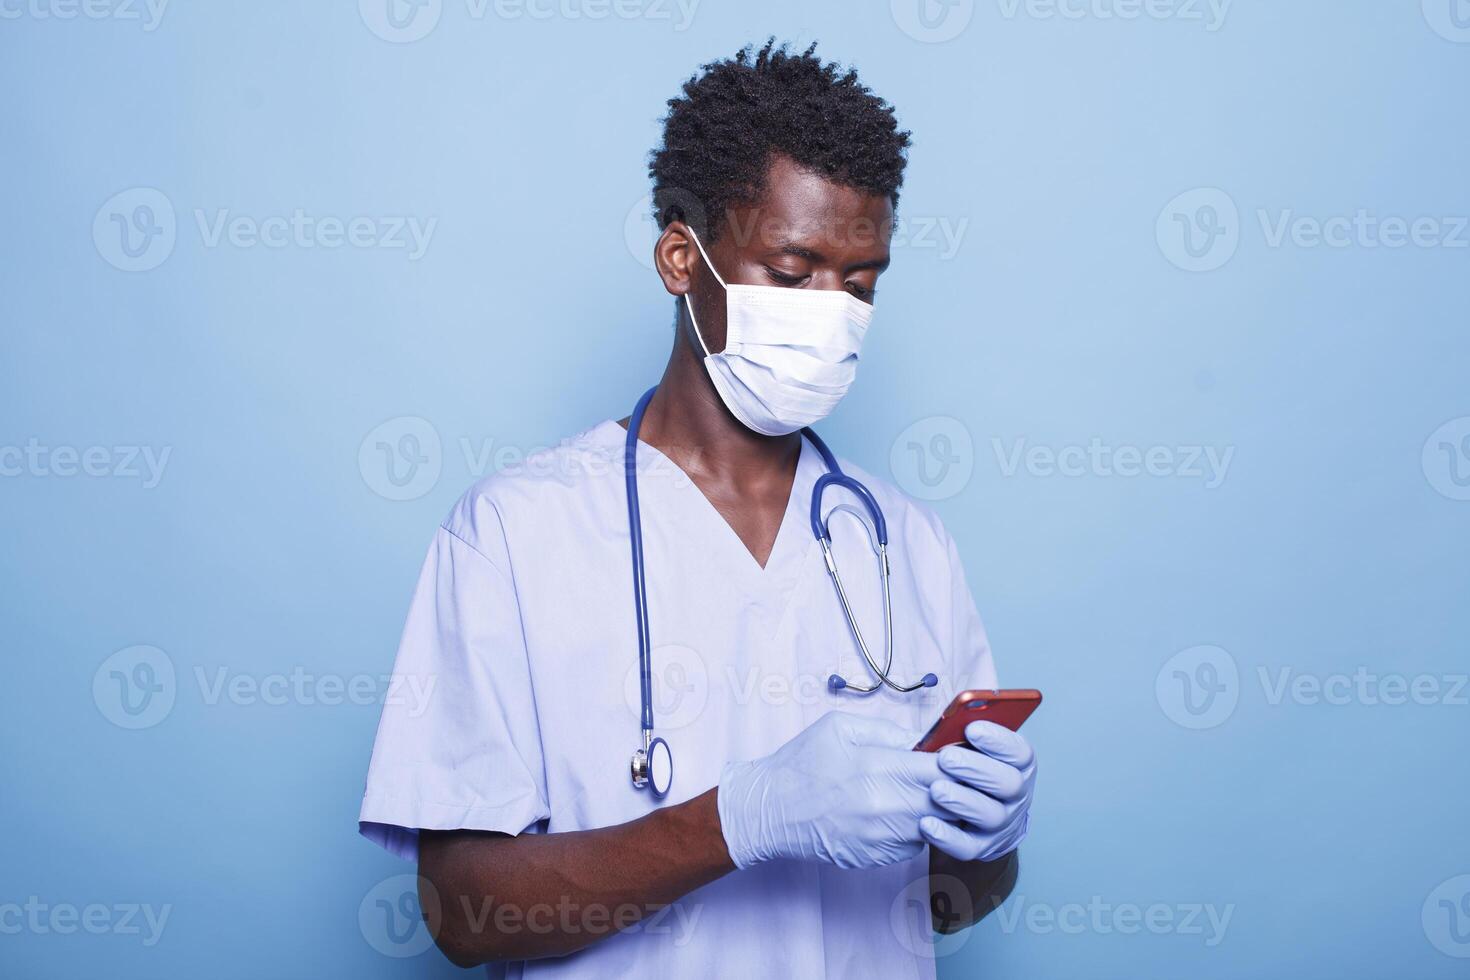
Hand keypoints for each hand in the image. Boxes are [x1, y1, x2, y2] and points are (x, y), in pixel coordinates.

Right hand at [717, 711, 945, 869]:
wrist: (767, 812)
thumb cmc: (800, 764)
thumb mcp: (840, 727)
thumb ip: (888, 730)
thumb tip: (926, 738)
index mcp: (876, 767)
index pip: (942, 768)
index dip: (955, 761)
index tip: (953, 756)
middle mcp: (883, 807)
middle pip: (947, 801)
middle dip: (952, 787)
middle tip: (944, 776)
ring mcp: (880, 838)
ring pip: (936, 826)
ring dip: (936, 810)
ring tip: (918, 793)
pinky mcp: (876, 858)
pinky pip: (914, 845)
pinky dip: (915, 830)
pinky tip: (897, 814)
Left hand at [919, 721, 1035, 862]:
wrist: (970, 815)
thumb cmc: (963, 769)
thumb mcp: (963, 748)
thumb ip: (955, 735)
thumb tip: (938, 727)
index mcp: (1017, 764)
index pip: (1020, 752)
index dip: (999, 741)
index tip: (971, 729)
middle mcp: (1016, 795)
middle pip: (1009, 783)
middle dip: (976, 769)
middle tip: (946, 758)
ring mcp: (1002, 823)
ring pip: (991, 815)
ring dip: (963, 801)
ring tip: (936, 790)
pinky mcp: (982, 847)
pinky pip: (968, 847)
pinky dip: (947, 836)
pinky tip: (926, 824)